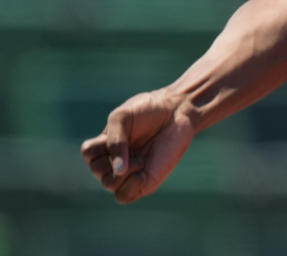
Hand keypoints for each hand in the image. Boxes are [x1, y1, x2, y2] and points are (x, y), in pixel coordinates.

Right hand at [80, 89, 194, 203]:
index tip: (118, 131)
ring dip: (122, 171)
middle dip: (112, 156)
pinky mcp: (146, 182)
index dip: (99, 145)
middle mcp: (116, 160)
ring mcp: (130, 172)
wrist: (177, 112)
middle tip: (133, 145)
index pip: (88, 153)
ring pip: (109, 185)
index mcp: (107, 144)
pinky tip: (143, 170)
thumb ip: (114, 141)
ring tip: (140, 159)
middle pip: (97, 170)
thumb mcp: (123, 118)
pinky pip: (124, 196)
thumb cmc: (149, 111)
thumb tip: (118, 171)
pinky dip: (130, 185)